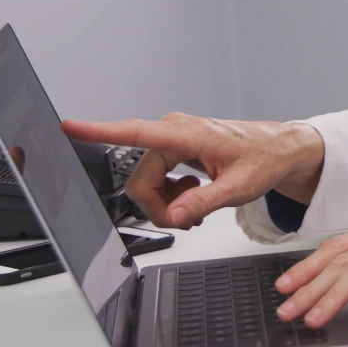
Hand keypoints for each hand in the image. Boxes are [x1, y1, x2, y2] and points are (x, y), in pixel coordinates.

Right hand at [60, 113, 323, 229]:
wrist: (278, 150)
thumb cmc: (264, 158)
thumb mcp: (239, 187)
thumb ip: (205, 202)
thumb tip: (176, 216)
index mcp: (186, 134)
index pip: (134, 132)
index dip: (98, 131)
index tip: (69, 127)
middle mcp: (173, 132)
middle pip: (139, 181)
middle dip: (159, 207)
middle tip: (190, 219)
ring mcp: (173, 141)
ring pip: (146, 185)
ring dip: (166, 203)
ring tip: (197, 207)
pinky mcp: (175, 150)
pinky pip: (156, 181)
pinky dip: (171, 197)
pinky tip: (193, 197)